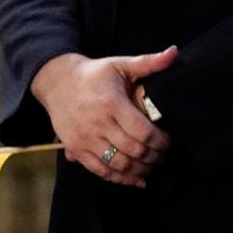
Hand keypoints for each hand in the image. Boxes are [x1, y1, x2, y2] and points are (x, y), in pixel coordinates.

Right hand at [31, 47, 177, 186]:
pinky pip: (99, 171)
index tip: (171, 141)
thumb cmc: (95, 74)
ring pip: (118, 165)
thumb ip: (149, 62)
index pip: (141, 131)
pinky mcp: (75, 150)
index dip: (160, 141)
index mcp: (111, 104)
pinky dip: (120, 179)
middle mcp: (97, 125)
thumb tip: (174, 52)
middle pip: (132, 151)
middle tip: (167, 155)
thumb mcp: (121, 64)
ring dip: (140, 170)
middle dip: (154, 157)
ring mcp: (84, 140)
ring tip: (155, 166)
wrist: (58, 83)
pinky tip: (137, 181)